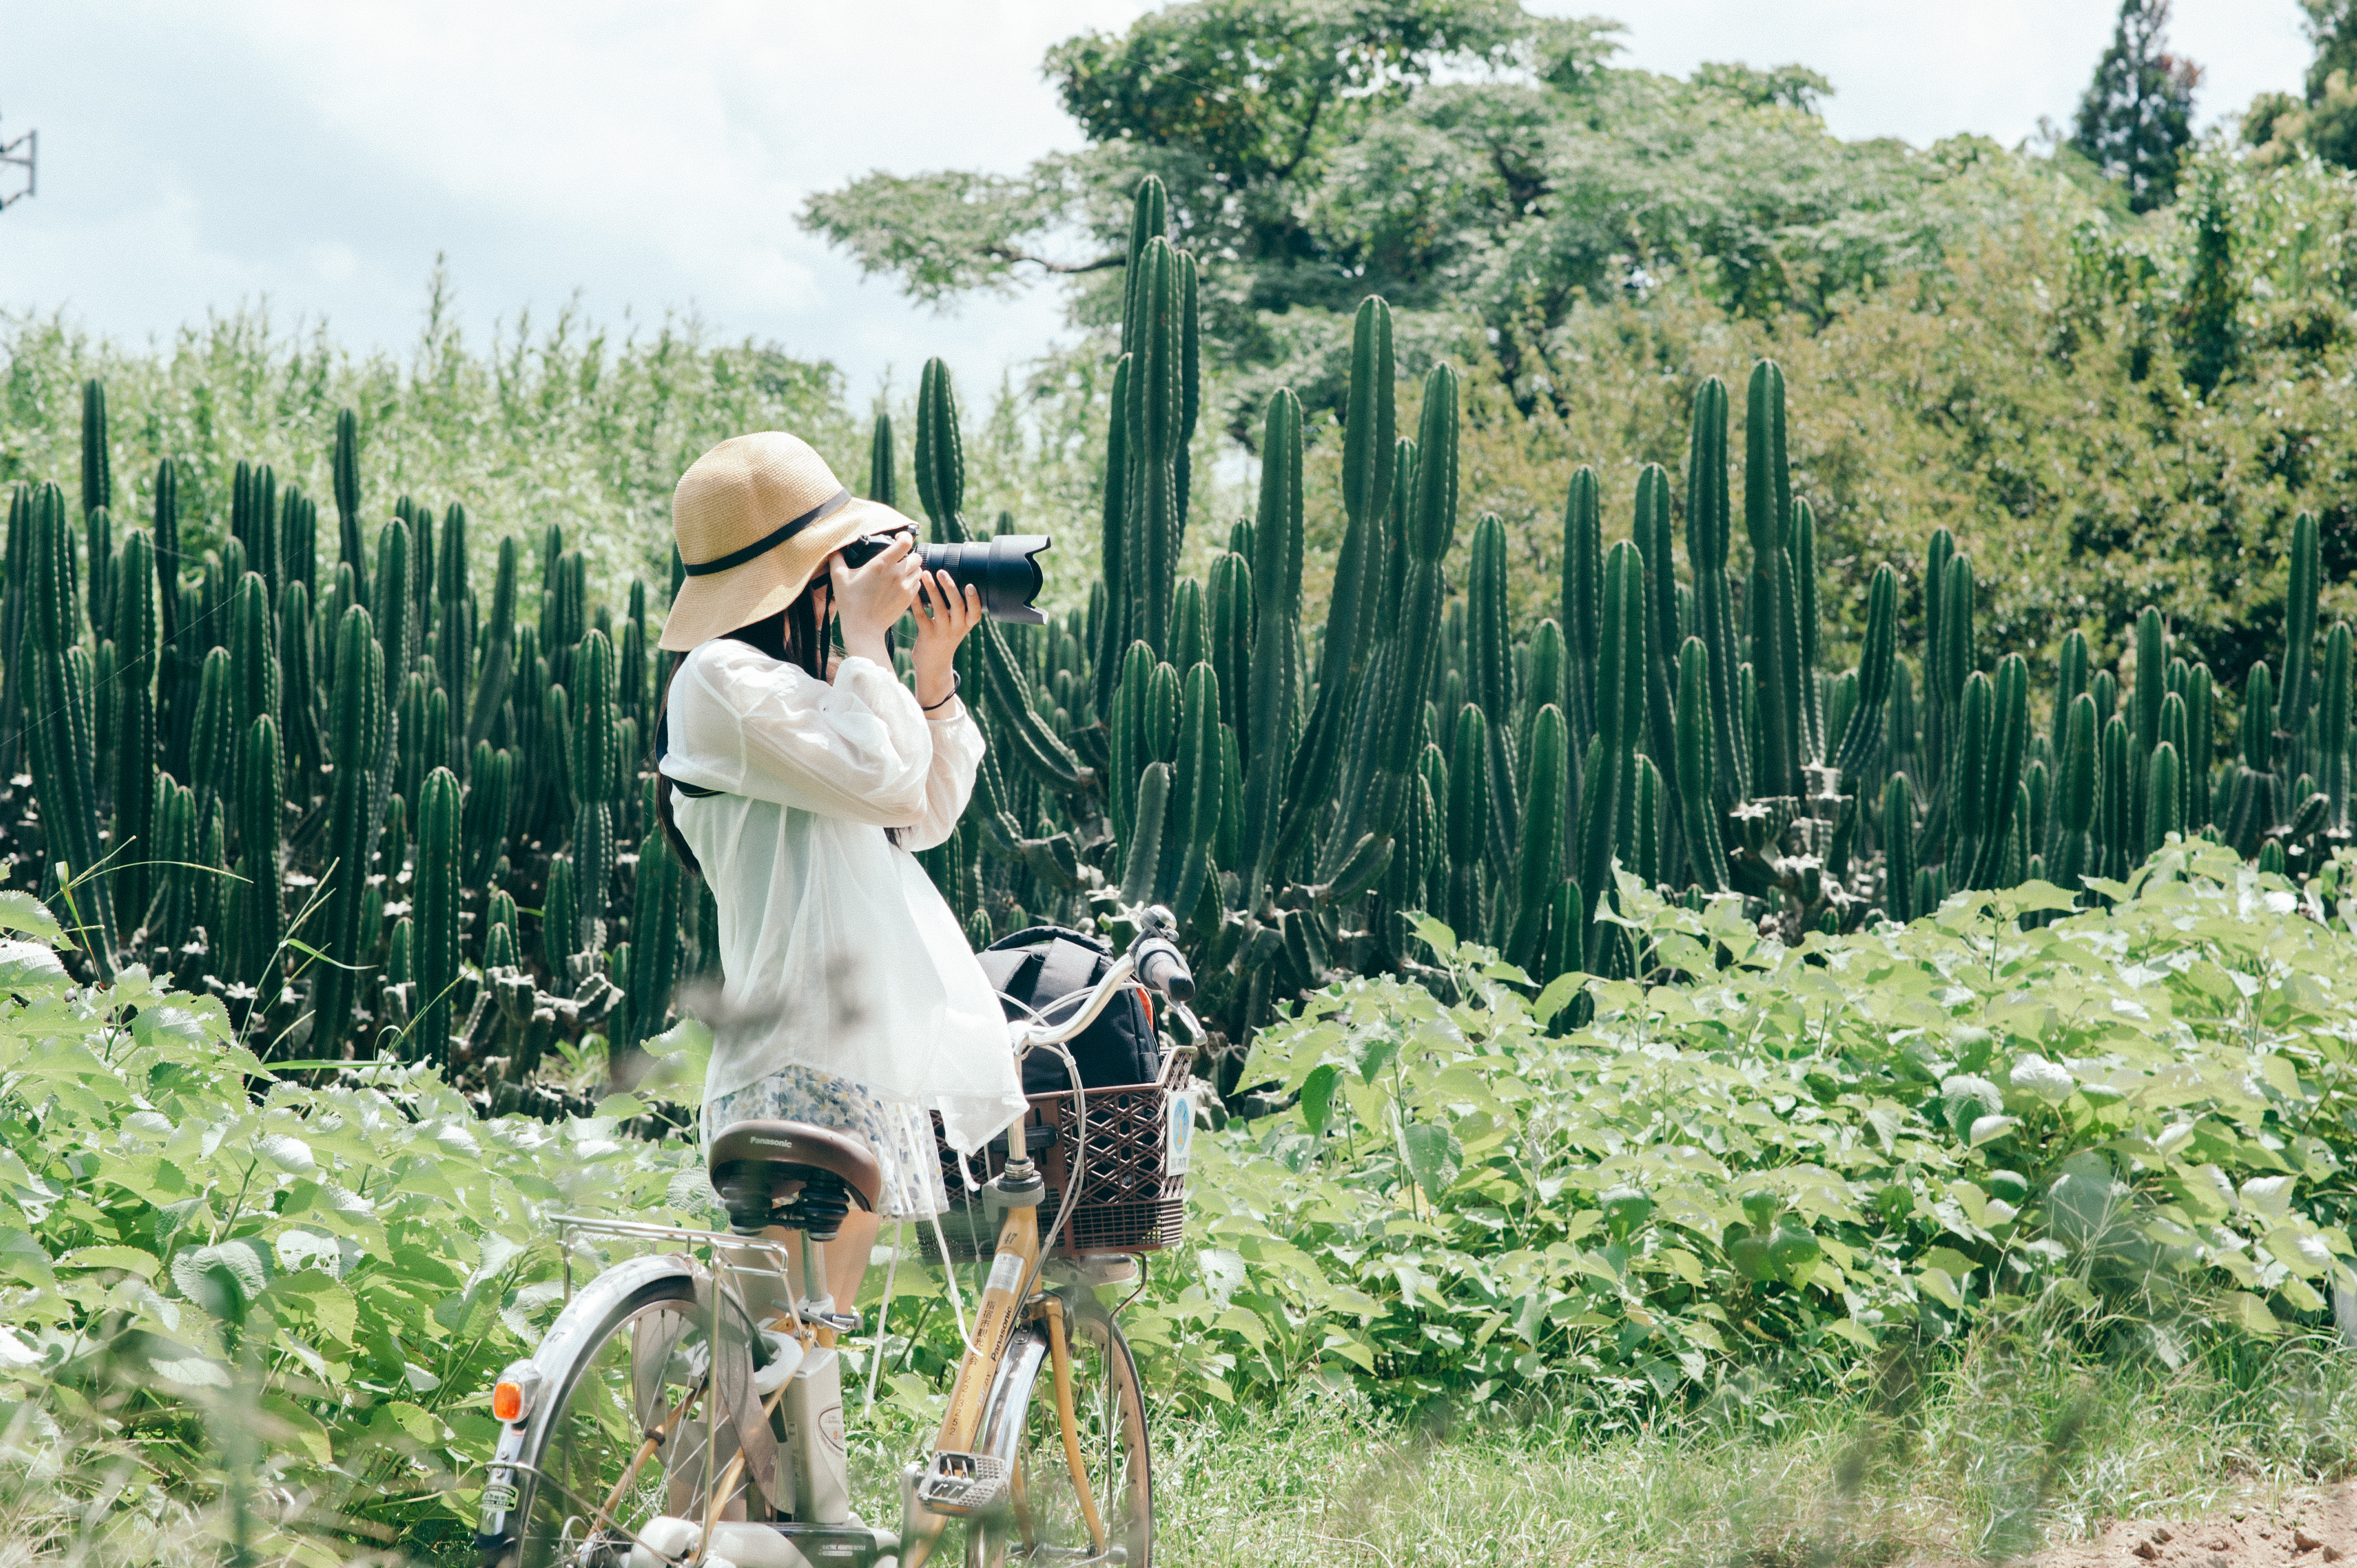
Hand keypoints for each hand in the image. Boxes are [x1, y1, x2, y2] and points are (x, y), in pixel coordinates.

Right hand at [827, 533, 919, 671]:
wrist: (863, 628)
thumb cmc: (850, 603)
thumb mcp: (838, 577)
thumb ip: (837, 558)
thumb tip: (836, 547)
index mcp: (881, 565)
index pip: (905, 542)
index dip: (905, 537)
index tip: (899, 538)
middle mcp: (897, 574)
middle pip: (916, 556)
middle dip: (910, 554)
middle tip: (900, 558)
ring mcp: (905, 587)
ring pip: (919, 570)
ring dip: (912, 568)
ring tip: (901, 571)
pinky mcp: (908, 599)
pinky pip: (917, 584)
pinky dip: (912, 581)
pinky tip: (902, 584)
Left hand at [912, 567, 983, 710]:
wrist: (933, 667)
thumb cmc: (945, 640)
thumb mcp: (957, 627)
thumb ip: (957, 611)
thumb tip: (950, 581)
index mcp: (966, 626)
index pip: (975, 613)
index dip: (974, 600)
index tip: (971, 585)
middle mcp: (956, 629)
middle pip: (957, 606)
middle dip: (950, 587)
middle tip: (942, 572)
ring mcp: (941, 633)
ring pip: (938, 608)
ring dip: (932, 589)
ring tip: (925, 574)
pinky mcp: (926, 636)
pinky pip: (921, 616)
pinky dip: (916, 602)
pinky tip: (913, 590)